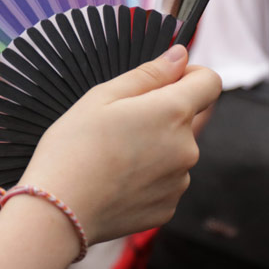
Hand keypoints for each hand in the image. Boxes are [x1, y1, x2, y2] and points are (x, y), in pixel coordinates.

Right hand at [19, 45, 220, 244]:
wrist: (58, 212)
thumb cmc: (73, 149)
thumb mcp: (103, 97)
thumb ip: (149, 74)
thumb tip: (180, 56)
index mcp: (172, 112)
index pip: (209, 83)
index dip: (192, 76)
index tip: (168, 81)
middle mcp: (186, 147)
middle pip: (188, 120)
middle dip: (163, 116)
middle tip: (120, 125)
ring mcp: (180, 181)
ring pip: (175, 152)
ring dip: (155, 148)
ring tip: (112, 157)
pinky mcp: (168, 208)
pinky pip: (166, 182)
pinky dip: (148, 178)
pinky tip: (116, 181)